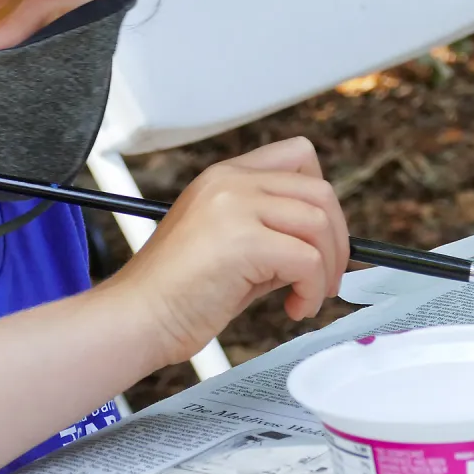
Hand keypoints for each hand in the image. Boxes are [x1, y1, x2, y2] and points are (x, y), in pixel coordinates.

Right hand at [107, 137, 348, 366]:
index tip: (319, 238)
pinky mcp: (243, 241)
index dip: (321, 198)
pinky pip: (308, 261)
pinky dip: (313, 290)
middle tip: (327, 278)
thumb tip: (323, 250)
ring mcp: (234, 206)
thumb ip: (272, 235)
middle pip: (319, 190)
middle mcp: (230, 182)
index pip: (298, 155)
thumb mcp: (230, 248)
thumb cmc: (175, 294)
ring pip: (319, 223)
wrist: (136, 318)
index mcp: (224, 177)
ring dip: (327, 269)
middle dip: (337, 239)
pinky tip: (293, 308)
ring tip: (306, 297)